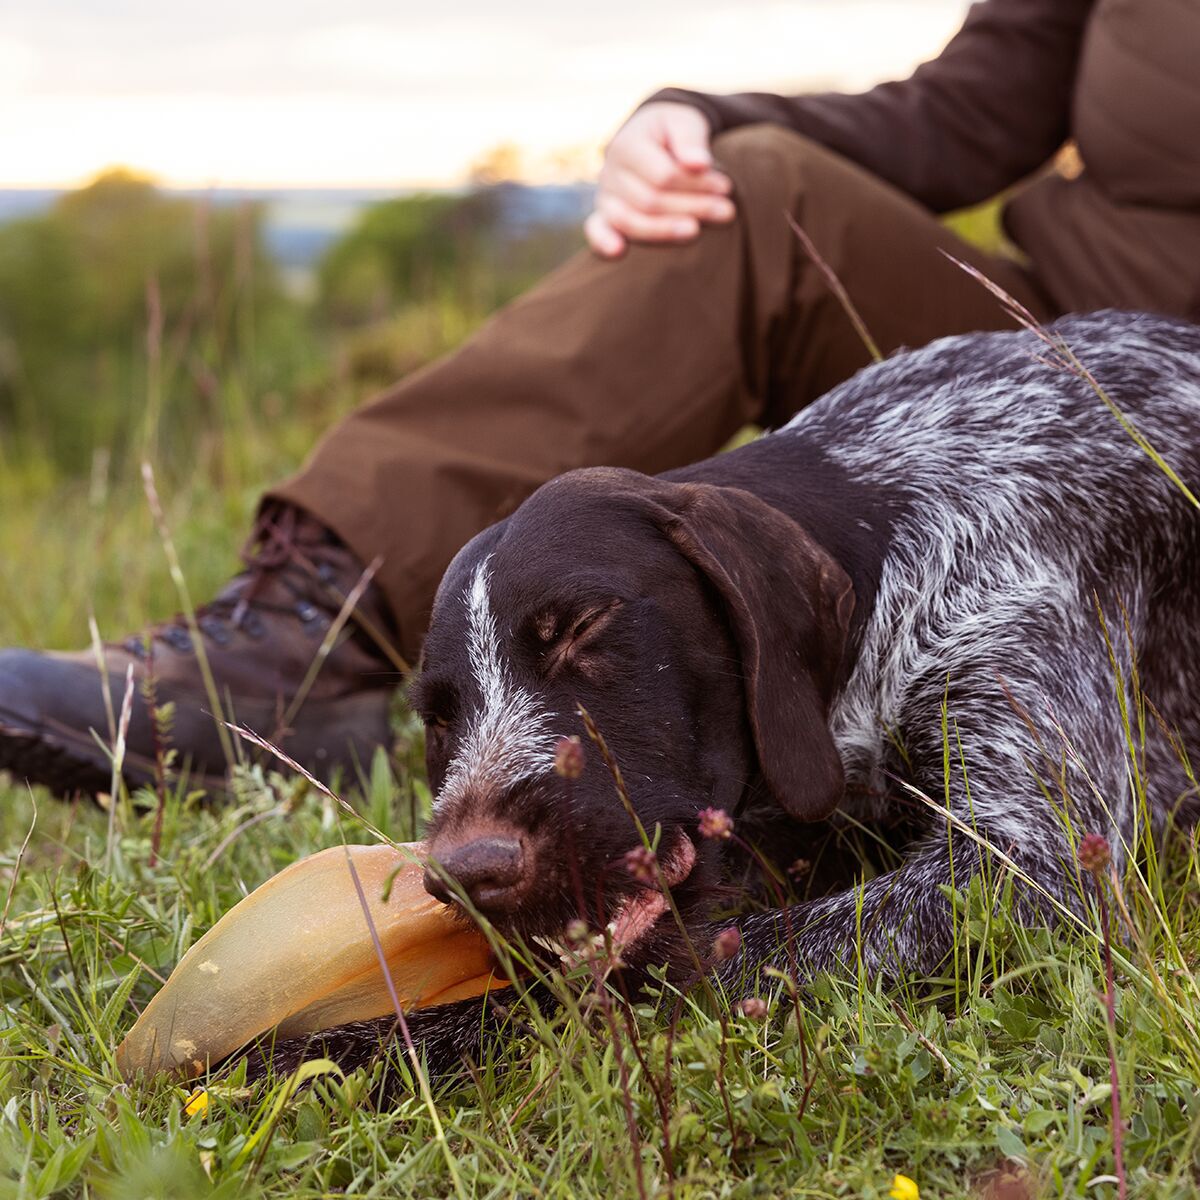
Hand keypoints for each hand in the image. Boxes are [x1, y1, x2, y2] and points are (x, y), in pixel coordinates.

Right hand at [585, 101, 734, 258]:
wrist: (651, 138)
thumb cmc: (673, 132)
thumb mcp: (685, 122)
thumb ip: (690, 139)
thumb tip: (699, 164)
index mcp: (627, 144)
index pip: (663, 175)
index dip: (696, 185)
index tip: (727, 188)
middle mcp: (610, 172)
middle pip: (650, 201)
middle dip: (691, 208)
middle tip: (727, 212)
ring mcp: (605, 196)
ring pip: (631, 221)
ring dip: (665, 231)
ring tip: (696, 232)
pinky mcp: (604, 216)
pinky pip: (596, 230)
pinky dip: (603, 242)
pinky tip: (618, 252)